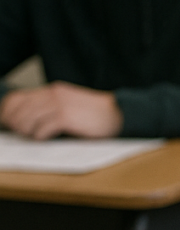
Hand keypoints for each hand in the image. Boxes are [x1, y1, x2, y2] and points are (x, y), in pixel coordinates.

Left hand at [0, 81, 122, 139]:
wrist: (119, 114)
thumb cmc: (96, 114)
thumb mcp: (70, 104)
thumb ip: (51, 106)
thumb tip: (27, 120)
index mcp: (53, 90)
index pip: (16, 98)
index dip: (7, 113)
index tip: (10, 126)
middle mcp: (53, 95)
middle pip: (18, 111)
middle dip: (15, 125)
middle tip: (24, 135)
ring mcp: (59, 105)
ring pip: (26, 121)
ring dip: (27, 132)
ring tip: (36, 137)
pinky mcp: (66, 118)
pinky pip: (40, 131)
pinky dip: (40, 137)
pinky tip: (48, 138)